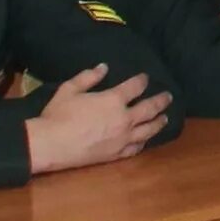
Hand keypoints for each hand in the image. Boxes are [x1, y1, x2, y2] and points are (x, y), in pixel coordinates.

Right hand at [25, 66, 170, 172]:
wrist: (51, 144)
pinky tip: (146, 140)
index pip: (135, 87)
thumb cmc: (58, 115)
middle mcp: (124, 119)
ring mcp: (123, 138)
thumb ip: (88, 77)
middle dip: (161, 100)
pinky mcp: (117, 154)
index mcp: (113, 100)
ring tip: (165, 118)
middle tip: (168, 97)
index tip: (145, 78)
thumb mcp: (69, 89)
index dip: (141, 81)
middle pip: (150, 108)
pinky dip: (144, 142)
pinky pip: (136, 148)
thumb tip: (103, 67)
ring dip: (159, 122)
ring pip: (149, 129)